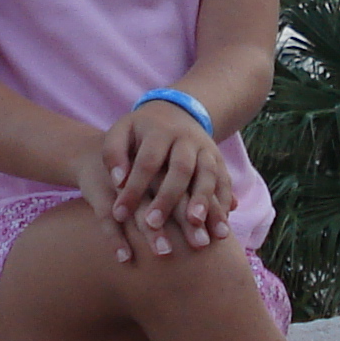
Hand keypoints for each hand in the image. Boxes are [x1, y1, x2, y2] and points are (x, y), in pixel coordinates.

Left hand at [97, 101, 236, 261]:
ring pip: (208, 174)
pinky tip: (219, 228)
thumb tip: (117, 181)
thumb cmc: (141, 131)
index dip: (133, 188)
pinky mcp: (220, 161)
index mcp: (160, 131)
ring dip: (203, 202)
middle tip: (153, 225)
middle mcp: (187, 139)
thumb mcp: (122, 131)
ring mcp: (207, 149)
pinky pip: (225, 182)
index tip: (119, 215)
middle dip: (168, 198)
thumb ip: (114, 153)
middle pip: (181, 168)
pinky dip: (223, 205)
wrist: (178, 112)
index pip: (147, 161)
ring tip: (196, 226)